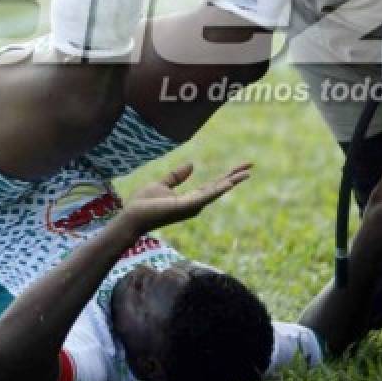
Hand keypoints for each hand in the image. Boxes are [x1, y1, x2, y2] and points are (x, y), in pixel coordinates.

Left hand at [123, 162, 252, 234]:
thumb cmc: (143, 204)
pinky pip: (205, 196)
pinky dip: (218, 190)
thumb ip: (177, 176)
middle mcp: (195, 204)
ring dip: (232, 181)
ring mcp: (192, 206)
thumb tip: (192, 165)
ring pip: (216, 191)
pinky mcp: (185, 206)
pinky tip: (229, 183)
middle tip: (251, 165)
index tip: (242, 166)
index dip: (228, 175)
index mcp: (191, 198)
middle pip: (220, 187)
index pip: (214, 184)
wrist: (131, 215)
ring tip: (246, 173)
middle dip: (235, 176)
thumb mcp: (162, 184)